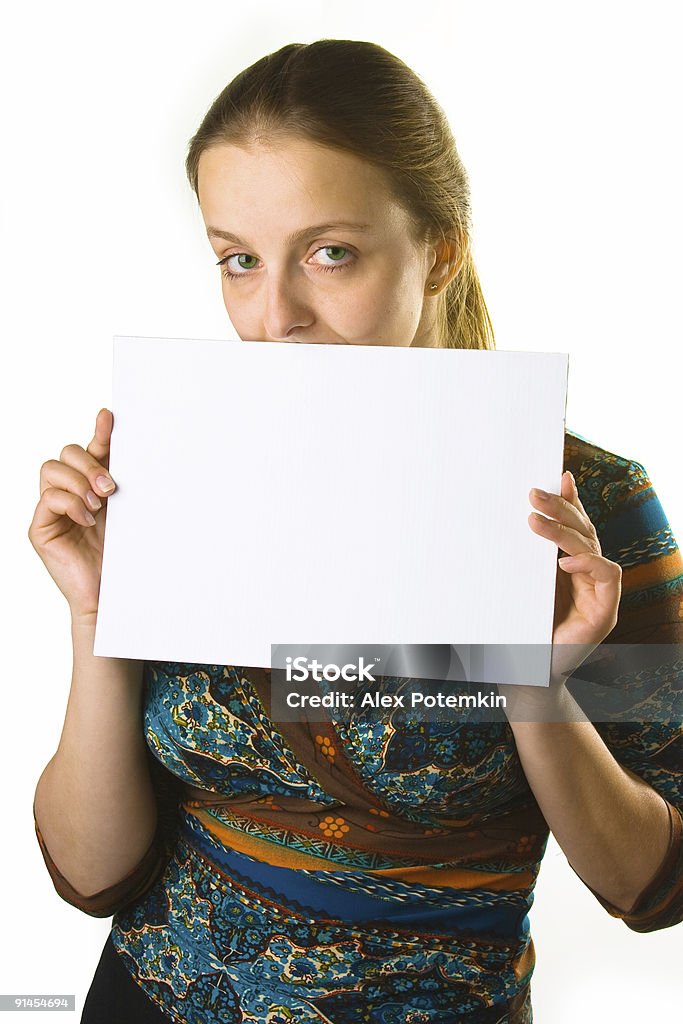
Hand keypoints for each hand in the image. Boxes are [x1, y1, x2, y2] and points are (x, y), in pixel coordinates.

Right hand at [27, 409, 116, 624]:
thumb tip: (139, 450)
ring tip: (98, 505)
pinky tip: (87, 520)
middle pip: (67, 452)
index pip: (91, 449)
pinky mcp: (41, 528)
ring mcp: (52, 510)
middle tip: (110, 487)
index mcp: (94, 486)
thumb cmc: (125, 558)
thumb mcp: (130, 512)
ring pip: (52, 469)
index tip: (109, 417)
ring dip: (78, 481)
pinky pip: (47, 498)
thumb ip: (127, 483)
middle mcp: (70, 493)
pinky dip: (70, 504)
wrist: (114, 596)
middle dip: (89, 463)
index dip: (99, 431)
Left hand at [498, 471, 621, 718]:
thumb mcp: (515, 585)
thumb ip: (517, 557)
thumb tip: (507, 523)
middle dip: (561, 508)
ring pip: (591, 547)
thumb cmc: (517, 629)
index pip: (575, 525)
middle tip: (533, 492)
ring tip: (535, 520)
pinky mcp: (605, 611)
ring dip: (564, 531)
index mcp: (568, 566)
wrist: (526, 674)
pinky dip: (590, 563)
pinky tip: (565, 560)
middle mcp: (587, 574)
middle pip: (583, 530)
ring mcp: (599, 592)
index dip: (570, 500)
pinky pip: (608, 576)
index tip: (556, 476)